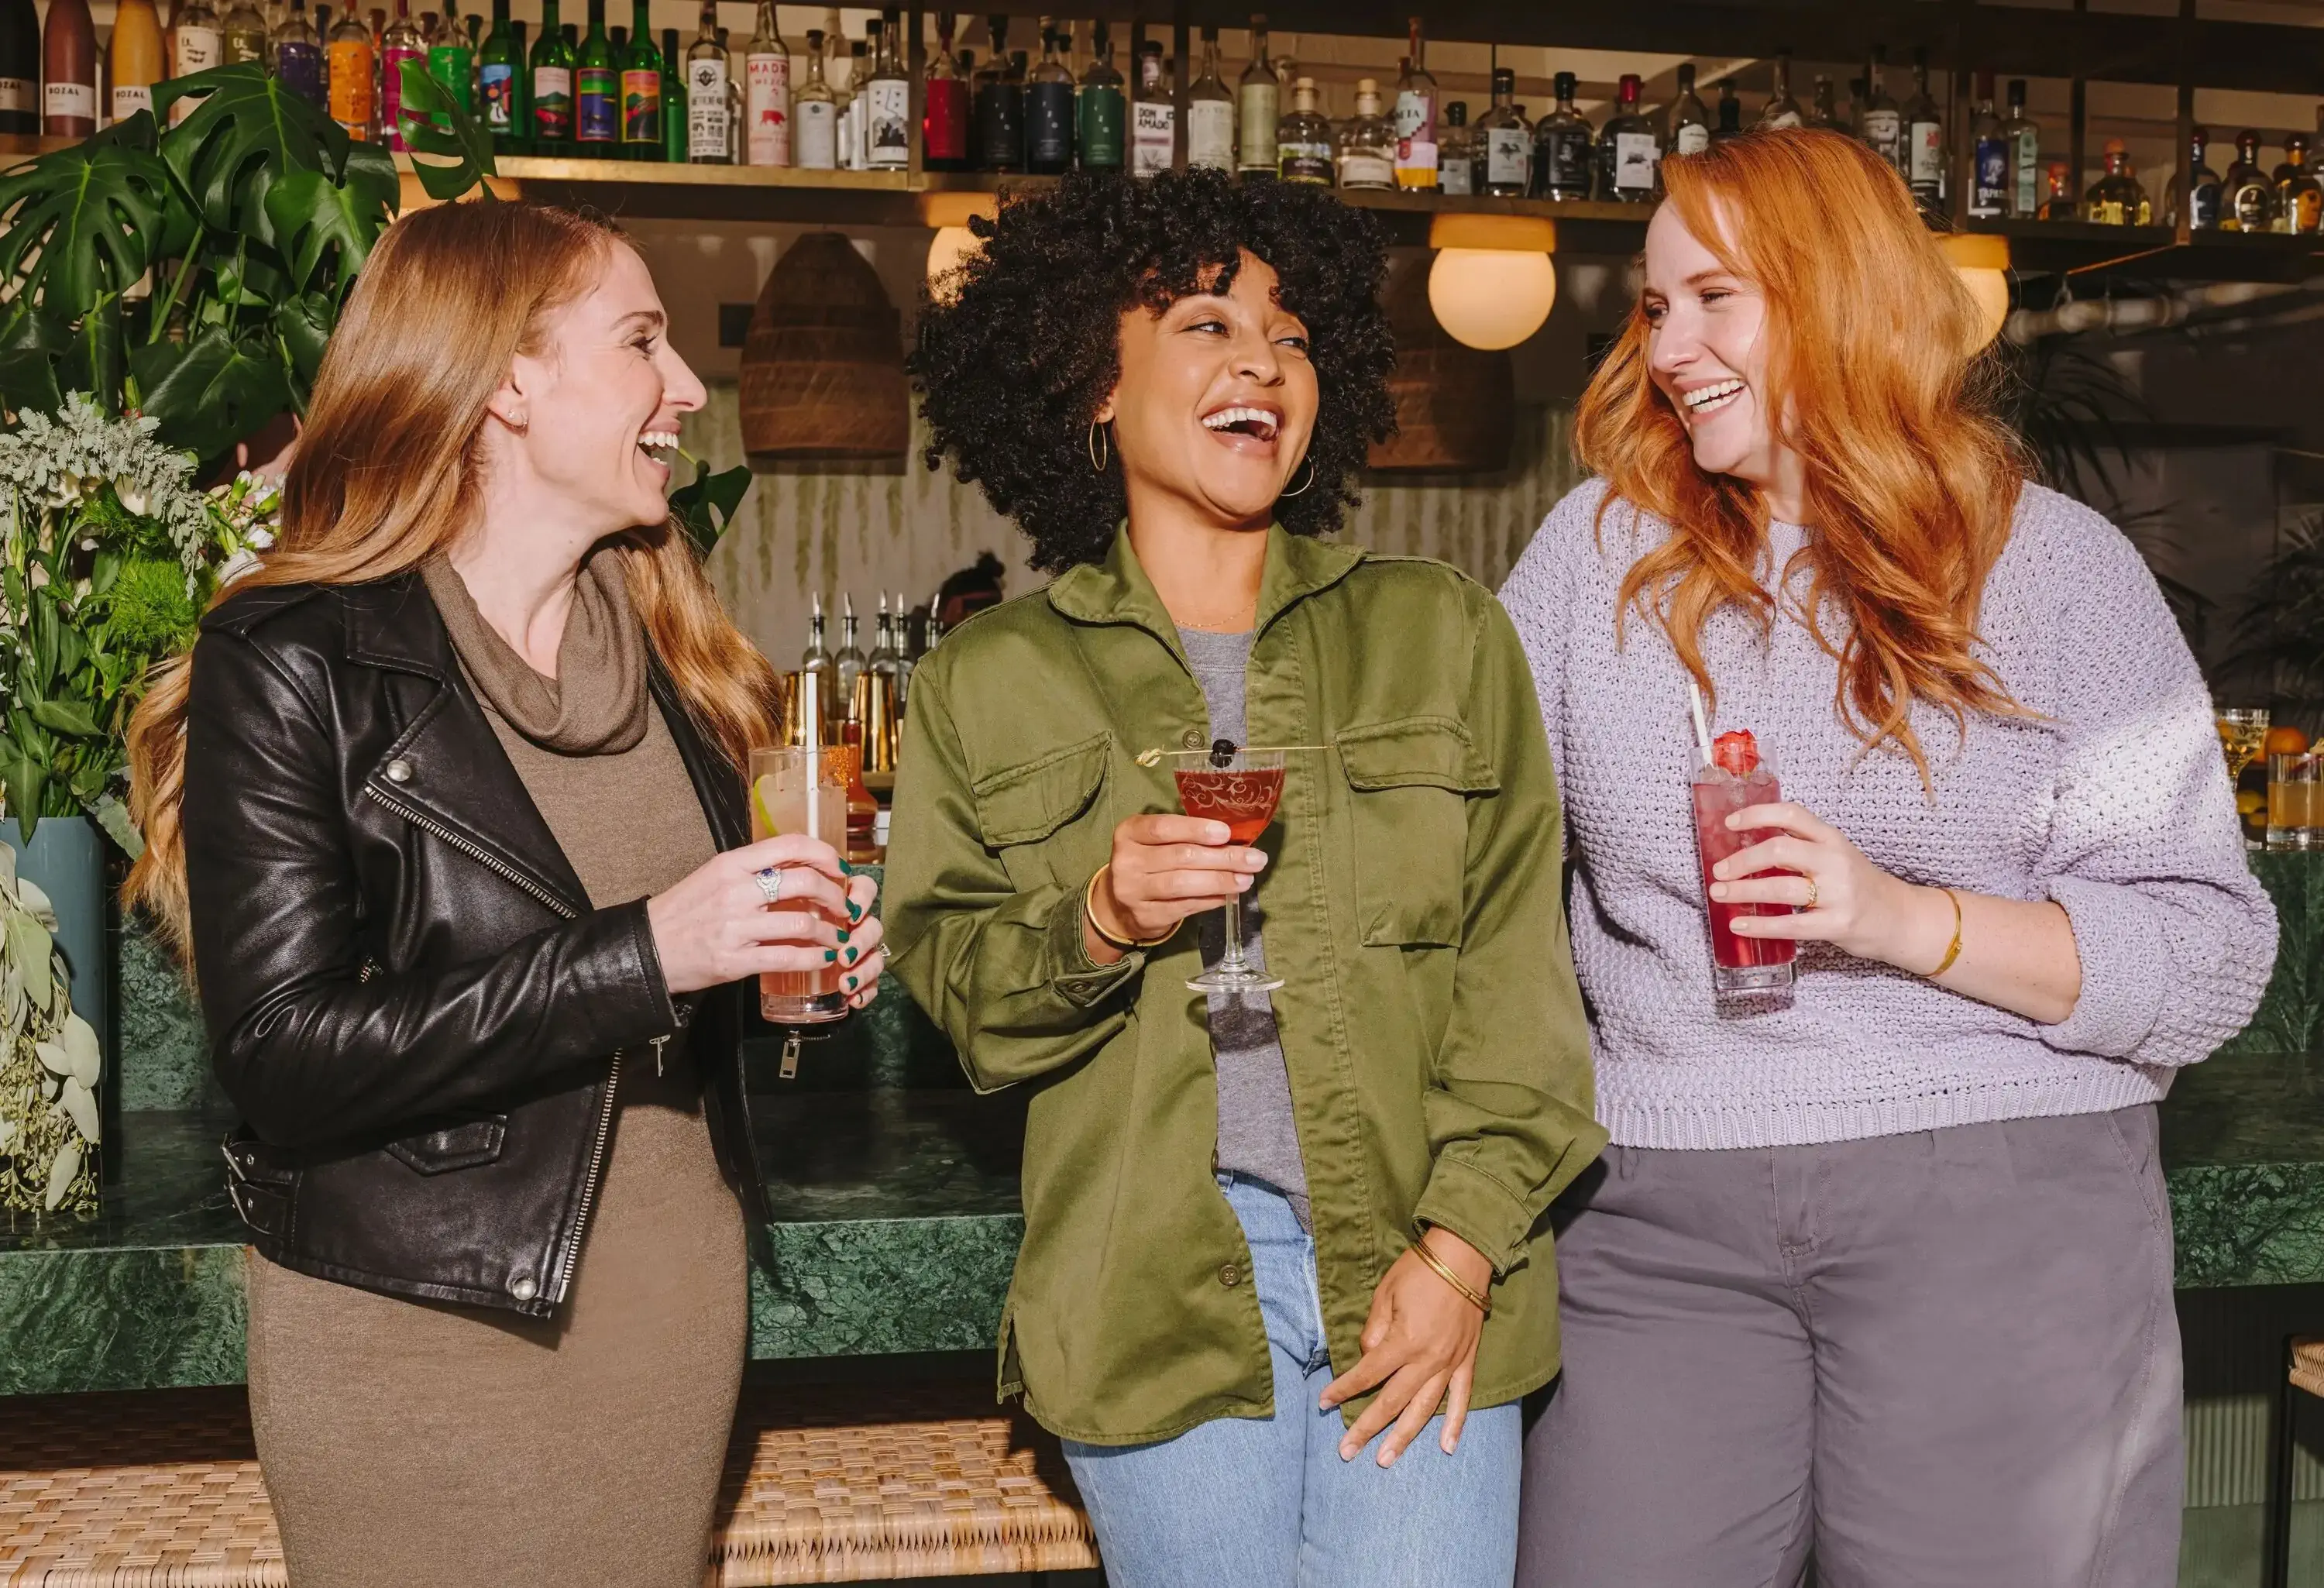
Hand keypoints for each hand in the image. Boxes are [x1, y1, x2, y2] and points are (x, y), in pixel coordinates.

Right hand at [647, 836, 884, 997]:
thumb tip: (798, 866)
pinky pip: (787, 958)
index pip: (789, 845)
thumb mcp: (714, 876)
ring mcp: (736, 927)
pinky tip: (823, 958)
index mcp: (731, 864)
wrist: (647, 948)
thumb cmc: (683, 911)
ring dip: (830, 932)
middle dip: (835, 894)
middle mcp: (736, 891)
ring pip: (802, 923)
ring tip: (838, 937)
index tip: (840, 866)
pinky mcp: (734, 961)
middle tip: (844, 905)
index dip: (824, 853)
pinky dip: (814, 958)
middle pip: (804, 882)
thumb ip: (753, 870)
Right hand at [1082, 813, 1267, 961]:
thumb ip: (1185, 837)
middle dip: (1223, 858)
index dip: (1196, 829)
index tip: (1226, 833)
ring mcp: (1132, 891)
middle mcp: (1126, 861)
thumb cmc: (1148, 863)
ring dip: (1220, 881)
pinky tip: (1228, 895)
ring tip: (1246, 879)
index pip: (1163, 827)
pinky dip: (1210, 900)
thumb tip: (1233, 840)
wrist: (1118, 904)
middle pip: (1180, 857)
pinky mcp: (1145, 916)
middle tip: (1254, 859)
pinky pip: (1184, 906)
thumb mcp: (1156, 842)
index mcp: (1129, 833)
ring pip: (1183, 884)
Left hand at [1317, 1228, 1490, 1465]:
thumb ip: (1374, 1330)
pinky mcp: (1467, 1361)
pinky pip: (1462, 1398)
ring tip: (1386, 1459)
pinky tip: (1446, 1447)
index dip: (1343, 1389)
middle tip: (1347, 1452)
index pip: (1367, 1374)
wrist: (1464, 1257)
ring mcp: (1450, 1363)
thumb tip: (1367, 1358)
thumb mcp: (1385, 1294)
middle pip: (1392, 1402)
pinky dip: (1455, 1424)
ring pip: (1424, 1409)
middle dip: (1367, 1428)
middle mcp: (1427, 1359)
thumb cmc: (1419, 1270)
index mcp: (1404, 1341)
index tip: (1323, 1402)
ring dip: (1404, 1437)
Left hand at [1709, 802, 1954, 973]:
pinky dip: (1760, 926)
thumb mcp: (1835, 855)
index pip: (1792, 814)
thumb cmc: (1857, 885)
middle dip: (1742, 860)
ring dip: (1743, 892)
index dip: (1757, 814)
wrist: (1899, 918)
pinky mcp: (1838, 924)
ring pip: (1781, 888)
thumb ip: (1800, 847)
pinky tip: (1739, 925)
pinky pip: (1791, 925)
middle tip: (1719, 871)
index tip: (1729, 823)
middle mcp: (1835, 860)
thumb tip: (1744, 848)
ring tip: (1720, 895)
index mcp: (1831, 838)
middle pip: (1779, 849)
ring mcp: (1839, 893)